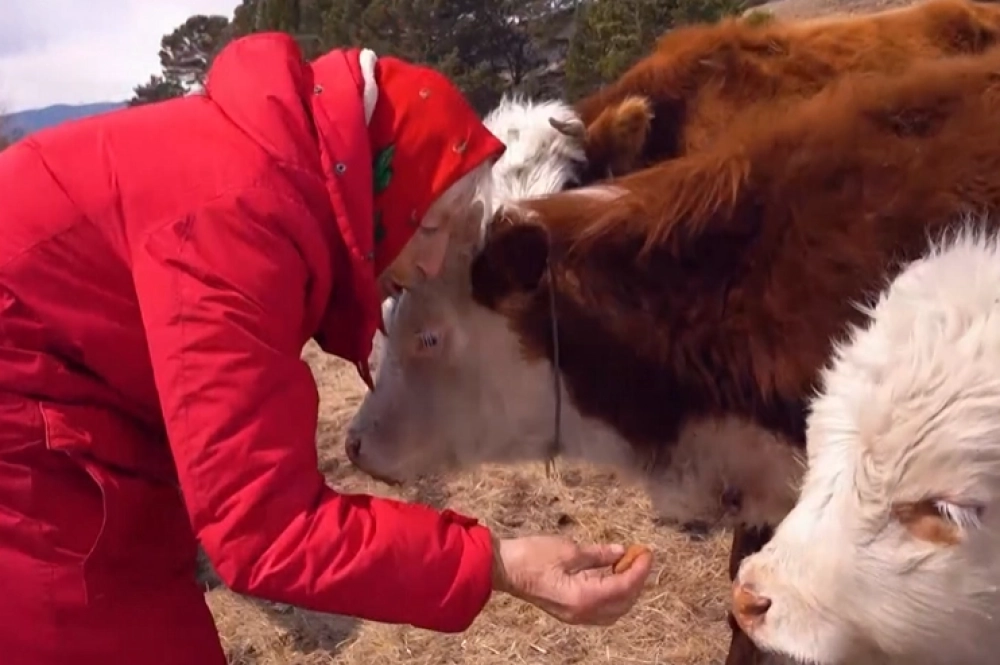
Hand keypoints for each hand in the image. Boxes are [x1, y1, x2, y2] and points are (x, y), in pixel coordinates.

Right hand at [491, 534, 652, 625]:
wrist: (504, 569)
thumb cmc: (532, 556)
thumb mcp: (569, 550)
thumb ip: (598, 555)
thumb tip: (620, 552)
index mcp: (583, 598)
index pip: (622, 587)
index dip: (638, 570)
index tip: (646, 552)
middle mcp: (582, 613)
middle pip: (622, 603)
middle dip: (636, 581)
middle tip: (641, 557)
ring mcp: (575, 615)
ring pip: (613, 610)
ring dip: (625, 590)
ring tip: (629, 565)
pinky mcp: (569, 611)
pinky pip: (600, 609)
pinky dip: (612, 594)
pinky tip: (611, 575)